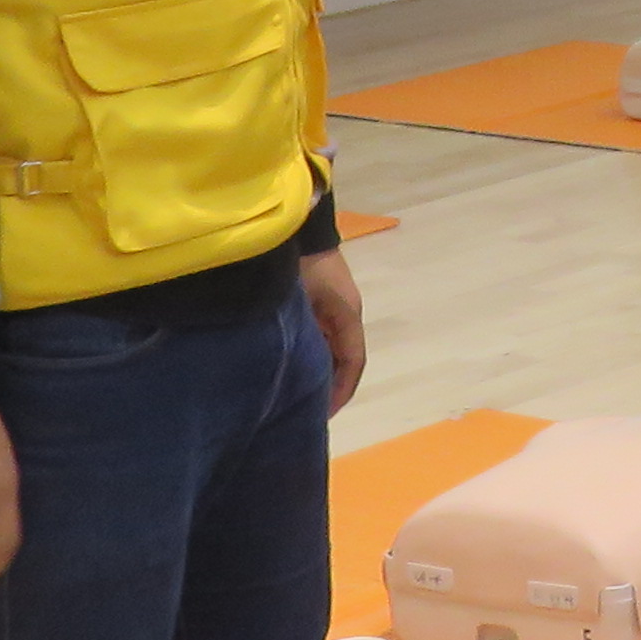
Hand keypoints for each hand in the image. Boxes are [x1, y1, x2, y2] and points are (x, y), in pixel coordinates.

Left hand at [299, 245, 367, 414]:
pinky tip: (296, 363)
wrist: (300, 226)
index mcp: (347, 317)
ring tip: (300, 391)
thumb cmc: (300, 265)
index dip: (340, 391)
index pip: (352, 363)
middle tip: (308, 409)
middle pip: (345, 359)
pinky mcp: (323, 301)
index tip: (322, 414)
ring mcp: (337, 307)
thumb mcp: (299, 302)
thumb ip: (299, 334)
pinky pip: (324, 336)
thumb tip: (287, 369)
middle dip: (330, 386)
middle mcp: (347, 315)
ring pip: (334, 348)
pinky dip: (315, 354)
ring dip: (322, 370)